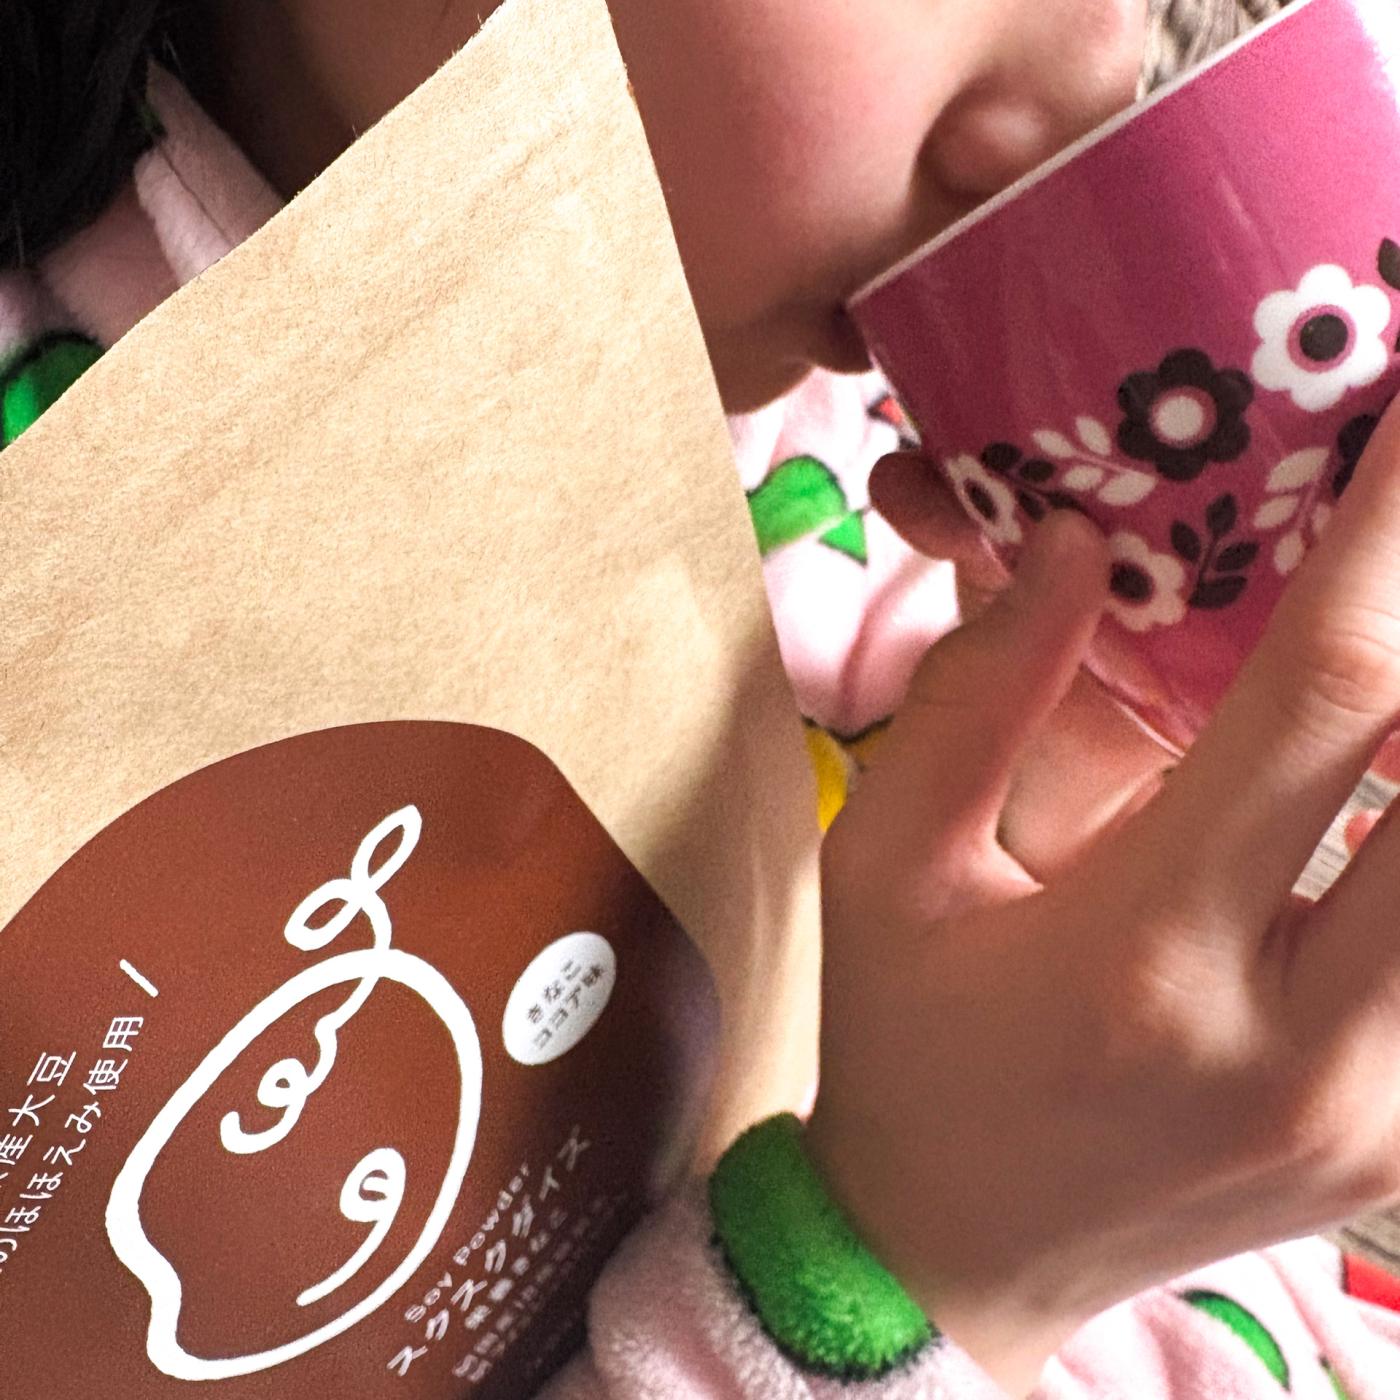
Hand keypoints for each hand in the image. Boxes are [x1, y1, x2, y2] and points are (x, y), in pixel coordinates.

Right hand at [807, 405, 1399, 1393]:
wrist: (951, 1258)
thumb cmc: (902, 1047)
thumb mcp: (885, 867)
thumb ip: (975, 696)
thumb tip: (1065, 543)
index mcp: (1145, 954)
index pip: (1322, 696)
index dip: (1397, 529)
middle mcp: (1302, 1042)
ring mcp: (1385, 1114)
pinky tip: (1388, 782)